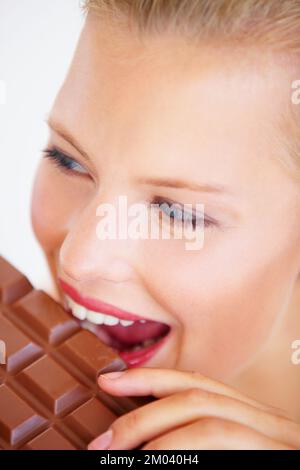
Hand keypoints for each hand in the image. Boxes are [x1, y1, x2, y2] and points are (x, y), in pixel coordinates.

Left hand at [88, 368, 299, 449]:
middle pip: (195, 397)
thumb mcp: (238, 447)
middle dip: (142, 415)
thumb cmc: (265, 459)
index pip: (196, 383)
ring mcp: (275, 439)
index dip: (149, 378)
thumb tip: (151, 441)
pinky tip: (156, 459)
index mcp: (250, 414)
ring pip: (208, 421)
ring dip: (158, 439)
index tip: (109, 380)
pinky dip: (182, 453)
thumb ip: (199, 438)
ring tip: (120, 456)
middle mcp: (265, 420)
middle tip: (103, 443)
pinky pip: (223, 443)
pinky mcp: (276, 457)